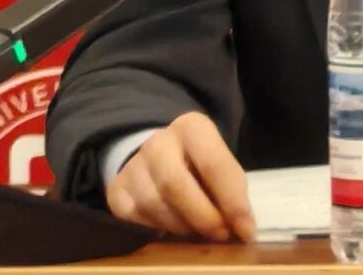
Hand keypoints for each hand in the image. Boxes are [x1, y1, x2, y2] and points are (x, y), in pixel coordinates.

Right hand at [106, 111, 254, 241]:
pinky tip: (173, 228)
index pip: (213, 165)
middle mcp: (158, 142)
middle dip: (203, 217)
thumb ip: (230, 188)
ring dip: (181, 227)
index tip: (246, 230)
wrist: (160, 155)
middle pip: (175, 184)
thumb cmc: (199, 162)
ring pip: (153, 204)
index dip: (232, 202)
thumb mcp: (219, 162)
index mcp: (192, 128)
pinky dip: (158, 230)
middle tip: (221, 235)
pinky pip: (135, 219)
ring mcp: (133, 165)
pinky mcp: (116, 190)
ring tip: (198, 231)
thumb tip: (242, 227)